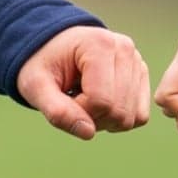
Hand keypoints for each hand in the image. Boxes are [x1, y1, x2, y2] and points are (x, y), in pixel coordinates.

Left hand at [14, 24, 150, 139]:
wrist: (52, 48)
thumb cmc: (43, 65)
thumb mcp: (35, 86)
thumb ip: (57, 111)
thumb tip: (88, 133)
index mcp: (99, 45)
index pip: (100, 101)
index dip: (78, 111)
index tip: (62, 97)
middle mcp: (125, 49)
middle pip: (119, 111)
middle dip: (92, 118)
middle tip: (72, 101)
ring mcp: (137, 62)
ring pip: (131, 117)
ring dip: (104, 120)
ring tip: (84, 99)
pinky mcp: (142, 76)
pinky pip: (139, 116)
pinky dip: (119, 119)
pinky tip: (99, 103)